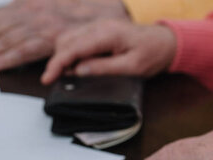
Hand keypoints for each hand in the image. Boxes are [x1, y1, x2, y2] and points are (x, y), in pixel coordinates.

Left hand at [0, 0, 128, 70]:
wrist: (110, 15)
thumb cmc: (79, 17)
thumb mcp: (49, 10)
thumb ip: (27, 19)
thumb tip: (5, 34)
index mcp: (28, 3)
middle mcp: (32, 10)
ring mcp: (42, 23)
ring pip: (4, 39)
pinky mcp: (52, 37)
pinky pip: (23, 50)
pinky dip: (4, 58)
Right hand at [41, 20, 175, 83]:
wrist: (166, 42)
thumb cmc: (152, 54)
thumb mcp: (132, 67)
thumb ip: (104, 68)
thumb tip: (78, 71)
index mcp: (107, 34)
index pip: (73, 48)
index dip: (57, 64)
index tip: (47, 79)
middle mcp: (99, 26)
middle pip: (65, 41)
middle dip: (57, 61)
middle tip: (58, 80)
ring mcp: (97, 26)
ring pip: (67, 39)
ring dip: (62, 57)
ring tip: (68, 75)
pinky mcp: (97, 30)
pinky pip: (76, 39)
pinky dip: (70, 52)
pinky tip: (76, 66)